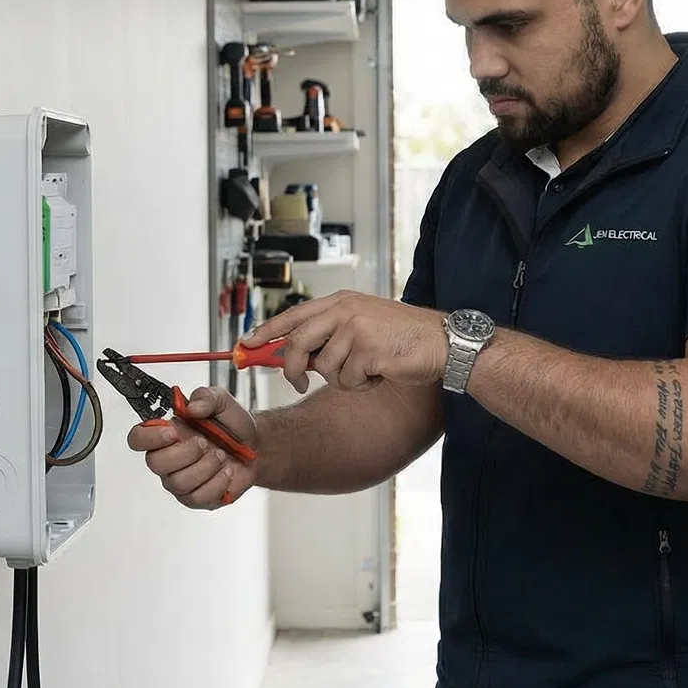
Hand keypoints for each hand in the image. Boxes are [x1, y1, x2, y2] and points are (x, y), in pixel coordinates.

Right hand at [125, 386, 259, 509]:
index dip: (149, 437)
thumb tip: (191, 407)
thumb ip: (205, 397)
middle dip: (185, 452)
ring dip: (205, 466)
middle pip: (155, 463)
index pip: (137, 438)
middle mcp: (169, 459)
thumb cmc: (232, 426)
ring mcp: (180, 480)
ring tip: (221, 455)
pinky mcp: (196, 498)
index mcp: (167, 433)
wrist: (256, 447)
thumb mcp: (221, 401)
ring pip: (178, 482)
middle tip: (204, 442)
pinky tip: (227, 471)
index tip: (172, 432)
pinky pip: (198, 497)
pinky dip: (218, 482)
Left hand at [244, 290, 448, 393]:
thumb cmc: (400, 337)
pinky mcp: (368, 351)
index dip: (266, 331)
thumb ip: (328, 335)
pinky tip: (380, 373)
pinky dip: (361, 385)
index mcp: (340, 302)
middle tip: (297, 383)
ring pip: (325, 369)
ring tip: (367, 369)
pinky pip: (348, 380)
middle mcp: (345, 311)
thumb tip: (293, 357)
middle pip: (298, 343)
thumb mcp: (360, 325)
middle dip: (292, 369)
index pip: (293, 315)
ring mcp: (356, 330)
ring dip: (343, 379)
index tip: (246, 345)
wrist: (440, 342)